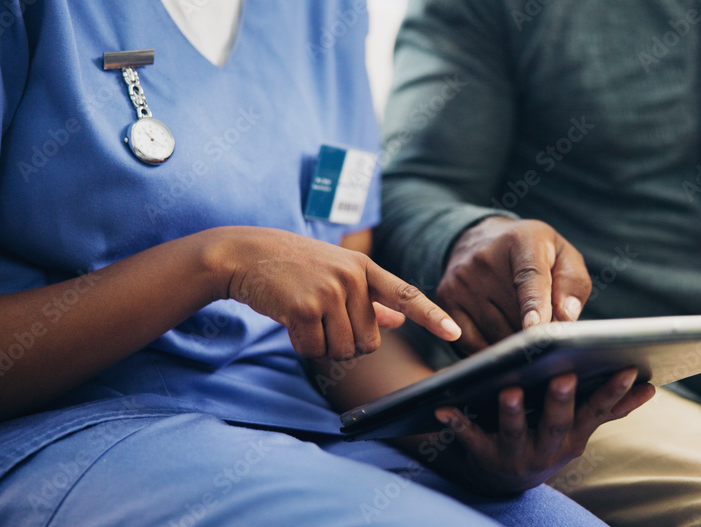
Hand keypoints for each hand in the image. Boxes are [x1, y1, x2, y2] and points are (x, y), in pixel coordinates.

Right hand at [212, 226, 460, 359]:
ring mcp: (330, 291)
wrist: (245, 254)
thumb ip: (370, 299)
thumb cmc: (293, 266)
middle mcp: (353, 277)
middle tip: (321, 319)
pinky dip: (301, 345)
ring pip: (342, 350)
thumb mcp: (337, 273)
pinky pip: (314, 350)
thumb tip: (399, 320)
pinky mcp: (305, 307)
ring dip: (322, 345)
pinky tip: (289, 321)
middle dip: (345, 341)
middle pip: (369, 341)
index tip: (455, 332)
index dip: (431, 316)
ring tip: (305, 316)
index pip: (406, 293)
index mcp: (365, 267)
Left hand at [433, 368, 653, 494]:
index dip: (612, 392)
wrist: (504, 478)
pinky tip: (444, 409)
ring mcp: (516, 454)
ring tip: (509, 389)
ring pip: (514, 431)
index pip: (596, 411)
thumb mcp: (580, 427)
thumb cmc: (547, 437)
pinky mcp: (484, 456)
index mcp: (573, 436)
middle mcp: (548, 448)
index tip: (628, 368)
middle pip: (556, 422)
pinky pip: (469, 439)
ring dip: (512, 411)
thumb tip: (651, 388)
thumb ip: (611, 408)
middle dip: (560, 400)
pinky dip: (457, 424)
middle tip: (562, 375)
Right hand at [438, 217, 590, 353]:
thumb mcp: (561, 254)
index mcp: (521, 242)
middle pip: (515, 315)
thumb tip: (566, 317)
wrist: (478, 238)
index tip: (536, 327)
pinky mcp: (446, 299)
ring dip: (515, 342)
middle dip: (535, 334)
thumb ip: (573, 283)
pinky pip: (471, 342)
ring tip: (522, 327)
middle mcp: (485, 259)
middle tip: (546, 331)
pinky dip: (490, 349)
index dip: (534, 305)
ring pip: (496, 333)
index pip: (529, 278)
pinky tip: (501, 337)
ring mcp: (462, 281)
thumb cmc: (530, 252)